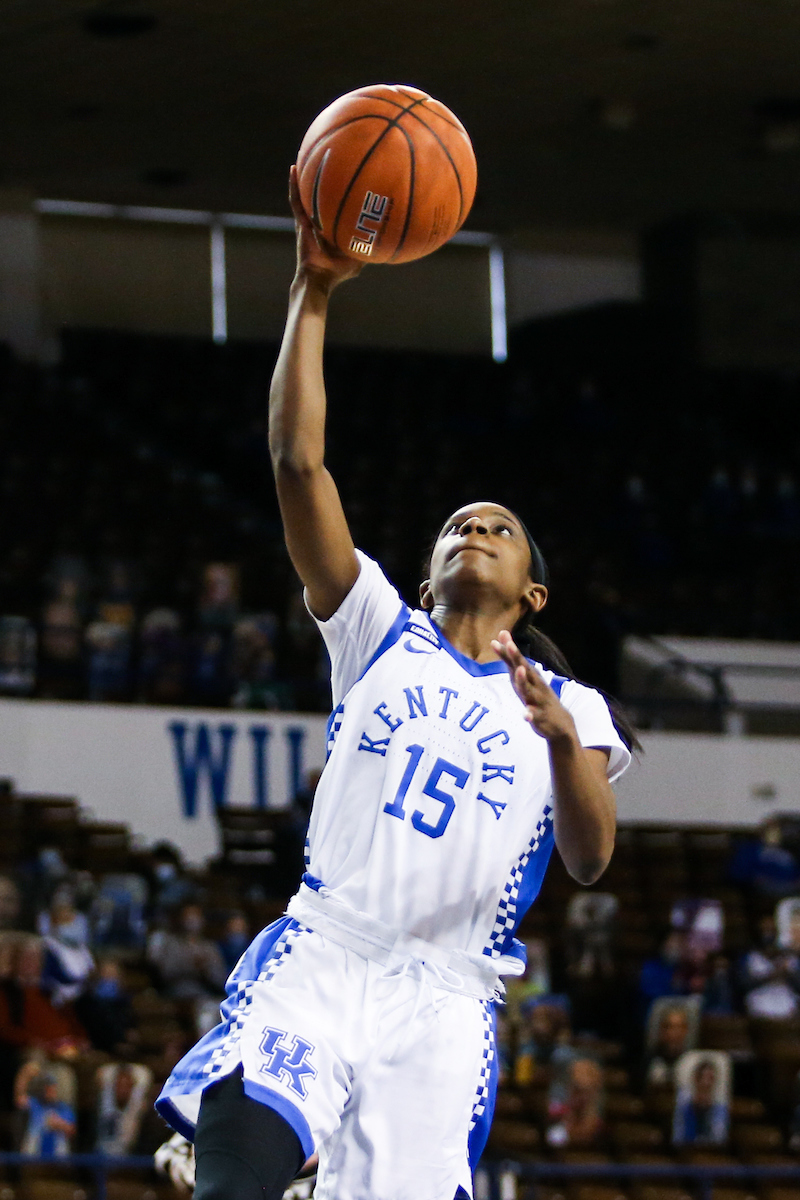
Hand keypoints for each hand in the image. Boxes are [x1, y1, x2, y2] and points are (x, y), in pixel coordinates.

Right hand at [289, 166, 362, 290]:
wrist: (320, 276)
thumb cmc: (340, 270)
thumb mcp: (360, 254)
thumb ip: (372, 243)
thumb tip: (390, 233)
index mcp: (332, 226)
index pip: (335, 205)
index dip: (338, 191)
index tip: (346, 172)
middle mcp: (319, 220)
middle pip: (320, 195)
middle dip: (321, 178)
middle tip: (325, 157)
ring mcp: (308, 219)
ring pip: (305, 193)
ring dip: (304, 175)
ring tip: (303, 155)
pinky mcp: (300, 221)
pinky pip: (296, 200)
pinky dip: (294, 185)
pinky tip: (293, 169)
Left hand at [491, 630, 577, 743]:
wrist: (560, 723)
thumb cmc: (537, 696)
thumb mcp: (523, 679)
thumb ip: (511, 661)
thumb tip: (499, 639)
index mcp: (530, 677)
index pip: (517, 660)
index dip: (508, 649)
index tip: (501, 634)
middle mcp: (536, 685)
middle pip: (525, 670)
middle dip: (517, 657)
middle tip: (509, 644)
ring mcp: (539, 700)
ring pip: (530, 690)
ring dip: (524, 681)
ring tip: (519, 670)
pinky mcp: (541, 717)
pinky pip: (535, 716)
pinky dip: (530, 715)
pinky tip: (525, 715)